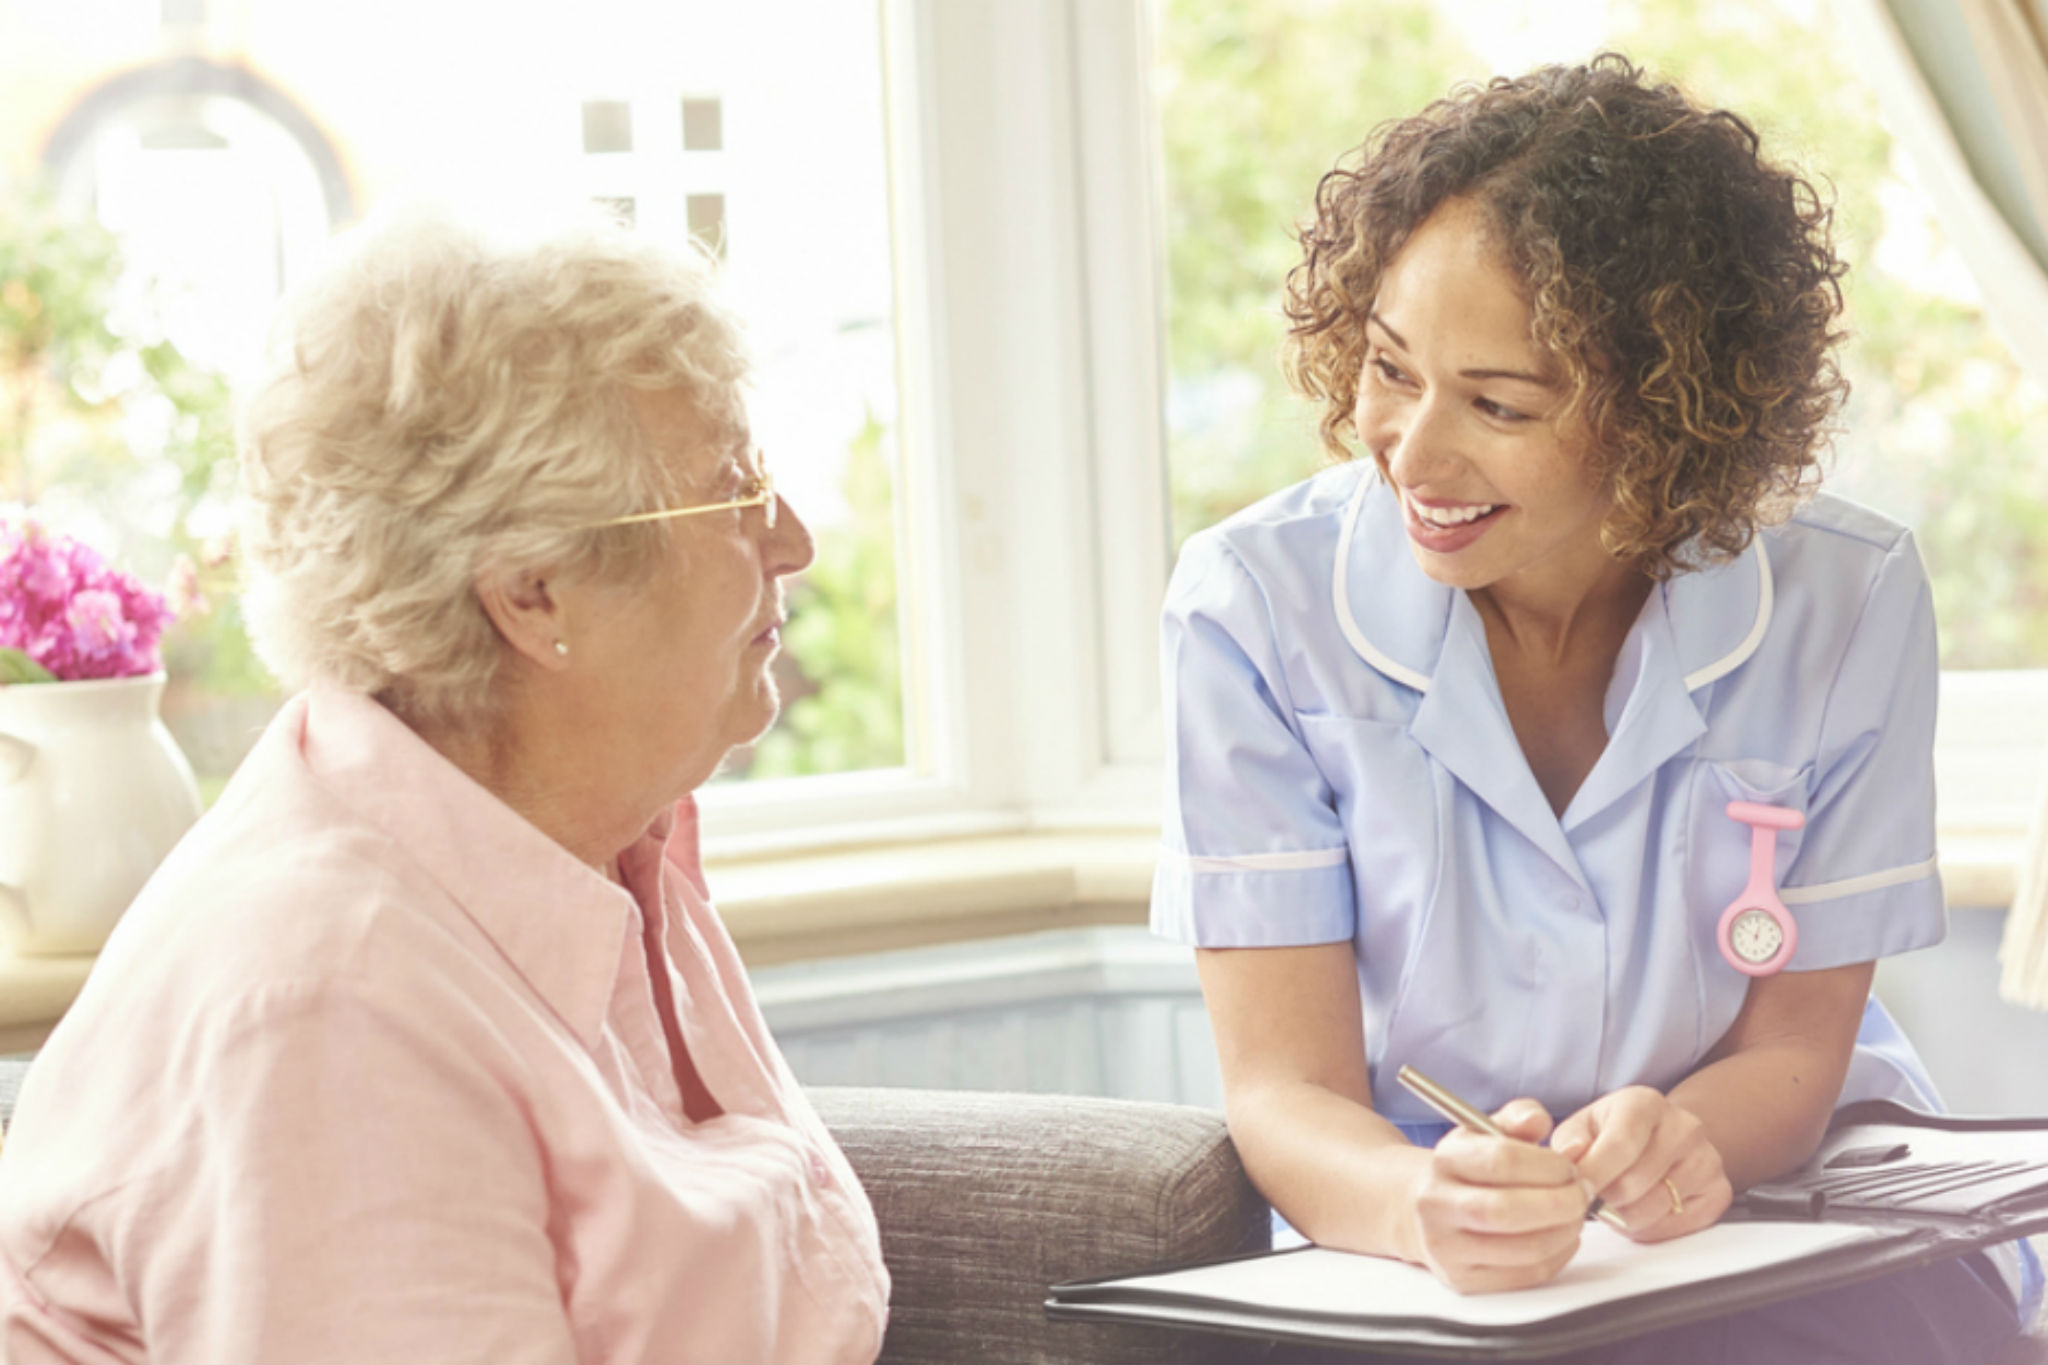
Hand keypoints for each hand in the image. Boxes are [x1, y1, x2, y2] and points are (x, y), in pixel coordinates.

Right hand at [1406, 1098, 1588, 1293]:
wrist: (1422, 1207)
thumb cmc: (1467, 1168)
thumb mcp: (1485, 1131)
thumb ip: (1518, 1118)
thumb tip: (1539, 1120)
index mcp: (1444, 1159)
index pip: (1501, 1160)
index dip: (1547, 1165)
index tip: (1570, 1167)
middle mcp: (1436, 1204)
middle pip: (1508, 1210)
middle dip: (1561, 1203)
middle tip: (1583, 1194)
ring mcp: (1446, 1247)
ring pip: (1523, 1249)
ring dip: (1565, 1232)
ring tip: (1576, 1215)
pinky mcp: (1463, 1279)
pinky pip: (1526, 1275)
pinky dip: (1558, 1256)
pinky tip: (1562, 1237)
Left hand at [1552, 1086, 1731, 1242]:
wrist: (1664, 1137)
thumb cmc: (1617, 1131)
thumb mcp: (1585, 1125)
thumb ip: (1570, 1141)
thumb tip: (1569, 1157)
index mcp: (1645, 1103)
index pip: (1620, 1144)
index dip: (1594, 1174)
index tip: (1577, 1190)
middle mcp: (1684, 1127)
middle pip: (1634, 1183)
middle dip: (1605, 1199)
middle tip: (1595, 1197)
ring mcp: (1707, 1160)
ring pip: (1653, 1210)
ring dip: (1624, 1216)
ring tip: (1617, 1200)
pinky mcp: (1719, 1193)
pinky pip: (1675, 1227)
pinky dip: (1650, 1227)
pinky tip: (1642, 1208)